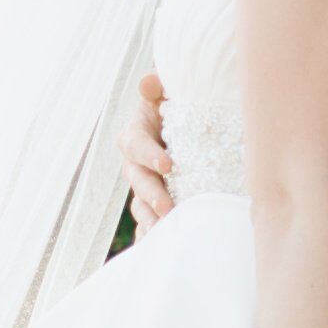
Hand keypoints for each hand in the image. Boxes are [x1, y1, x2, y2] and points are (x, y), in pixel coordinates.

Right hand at [120, 68, 176, 229]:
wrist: (192, 129)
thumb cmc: (179, 108)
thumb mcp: (169, 93)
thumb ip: (158, 88)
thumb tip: (150, 81)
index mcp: (136, 135)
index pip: (135, 145)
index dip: (148, 155)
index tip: (167, 165)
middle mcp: (136, 164)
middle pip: (137, 181)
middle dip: (151, 195)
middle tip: (168, 207)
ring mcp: (144, 187)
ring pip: (140, 206)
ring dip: (151, 219)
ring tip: (165, 231)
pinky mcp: (156, 205)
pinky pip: (149, 224)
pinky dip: (153, 236)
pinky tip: (165, 246)